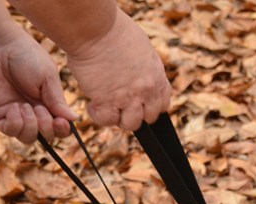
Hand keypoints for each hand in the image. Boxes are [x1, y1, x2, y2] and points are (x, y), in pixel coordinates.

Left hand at [0, 30, 76, 143]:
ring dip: (30, 126)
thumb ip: (59, 101)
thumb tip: (74, 120)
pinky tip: (13, 106)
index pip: (60, 128)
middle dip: (46, 126)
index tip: (60, 122)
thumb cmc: (25, 55)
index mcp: (49, 104)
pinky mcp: (0, 116)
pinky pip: (11, 132)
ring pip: (28, 138)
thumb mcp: (48, 77)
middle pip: (46, 137)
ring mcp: (17, 116)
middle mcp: (34, 113)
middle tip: (39, 107)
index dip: (62, 130)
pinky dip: (15, 123)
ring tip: (25, 106)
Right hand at [66, 9, 170, 130]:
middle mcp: (147, 90)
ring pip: (131, 124)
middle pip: (148, 118)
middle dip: (135, 113)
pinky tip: (93, 103)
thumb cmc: (114, 30)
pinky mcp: (108, 102)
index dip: (150, 106)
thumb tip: (138, 82)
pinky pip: (107, 121)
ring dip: (118, 117)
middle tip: (119, 102)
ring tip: (106, 103)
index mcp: (157, 76)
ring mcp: (129, 98)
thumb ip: (145, 70)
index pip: (162, 105)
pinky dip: (98, 115)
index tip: (138, 103)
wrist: (96, 27)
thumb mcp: (142, 49)